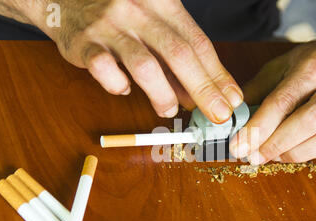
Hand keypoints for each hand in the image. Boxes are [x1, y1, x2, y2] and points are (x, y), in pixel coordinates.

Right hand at [41, 0, 242, 121]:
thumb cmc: (120, 13)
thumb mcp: (154, 23)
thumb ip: (175, 57)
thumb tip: (198, 96)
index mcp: (163, 2)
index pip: (198, 42)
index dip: (218, 74)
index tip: (231, 99)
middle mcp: (139, 9)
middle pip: (179, 53)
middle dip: (203, 89)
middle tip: (218, 114)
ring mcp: (110, 25)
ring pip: (145, 66)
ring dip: (163, 95)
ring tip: (168, 110)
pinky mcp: (84, 43)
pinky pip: (105, 71)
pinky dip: (119, 87)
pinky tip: (124, 89)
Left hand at [230, 42, 315, 167]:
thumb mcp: (284, 64)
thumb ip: (258, 89)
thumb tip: (233, 119)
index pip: (283, 101)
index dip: (258, 128)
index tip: (238, 147)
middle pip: (308, 123)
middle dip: (275, 146)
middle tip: (254, 156)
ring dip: (298, 154)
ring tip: (278, 154)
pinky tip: (310, 153)